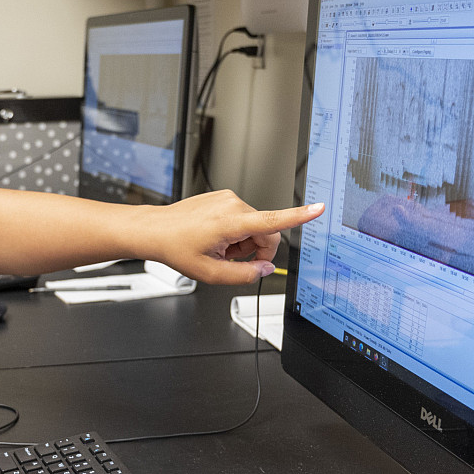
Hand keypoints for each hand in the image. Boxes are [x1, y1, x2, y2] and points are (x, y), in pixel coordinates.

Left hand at [149, 192, 324, 283]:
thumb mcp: (211, 273)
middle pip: (266, 232)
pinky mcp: (224, 198)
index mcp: (232, 221)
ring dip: (242, 242)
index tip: (318, 208)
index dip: (300, 217)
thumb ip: (244, 275)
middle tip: (230, 259)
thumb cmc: (177, 247)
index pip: (274, 220)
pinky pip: (242, 219)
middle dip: (254, 250)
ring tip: (219, 248)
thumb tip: (266, 269)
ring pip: (254, 227)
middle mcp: (234, 204)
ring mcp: (228, 198)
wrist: (155, 230)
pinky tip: (215, 238)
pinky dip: (234, 232)